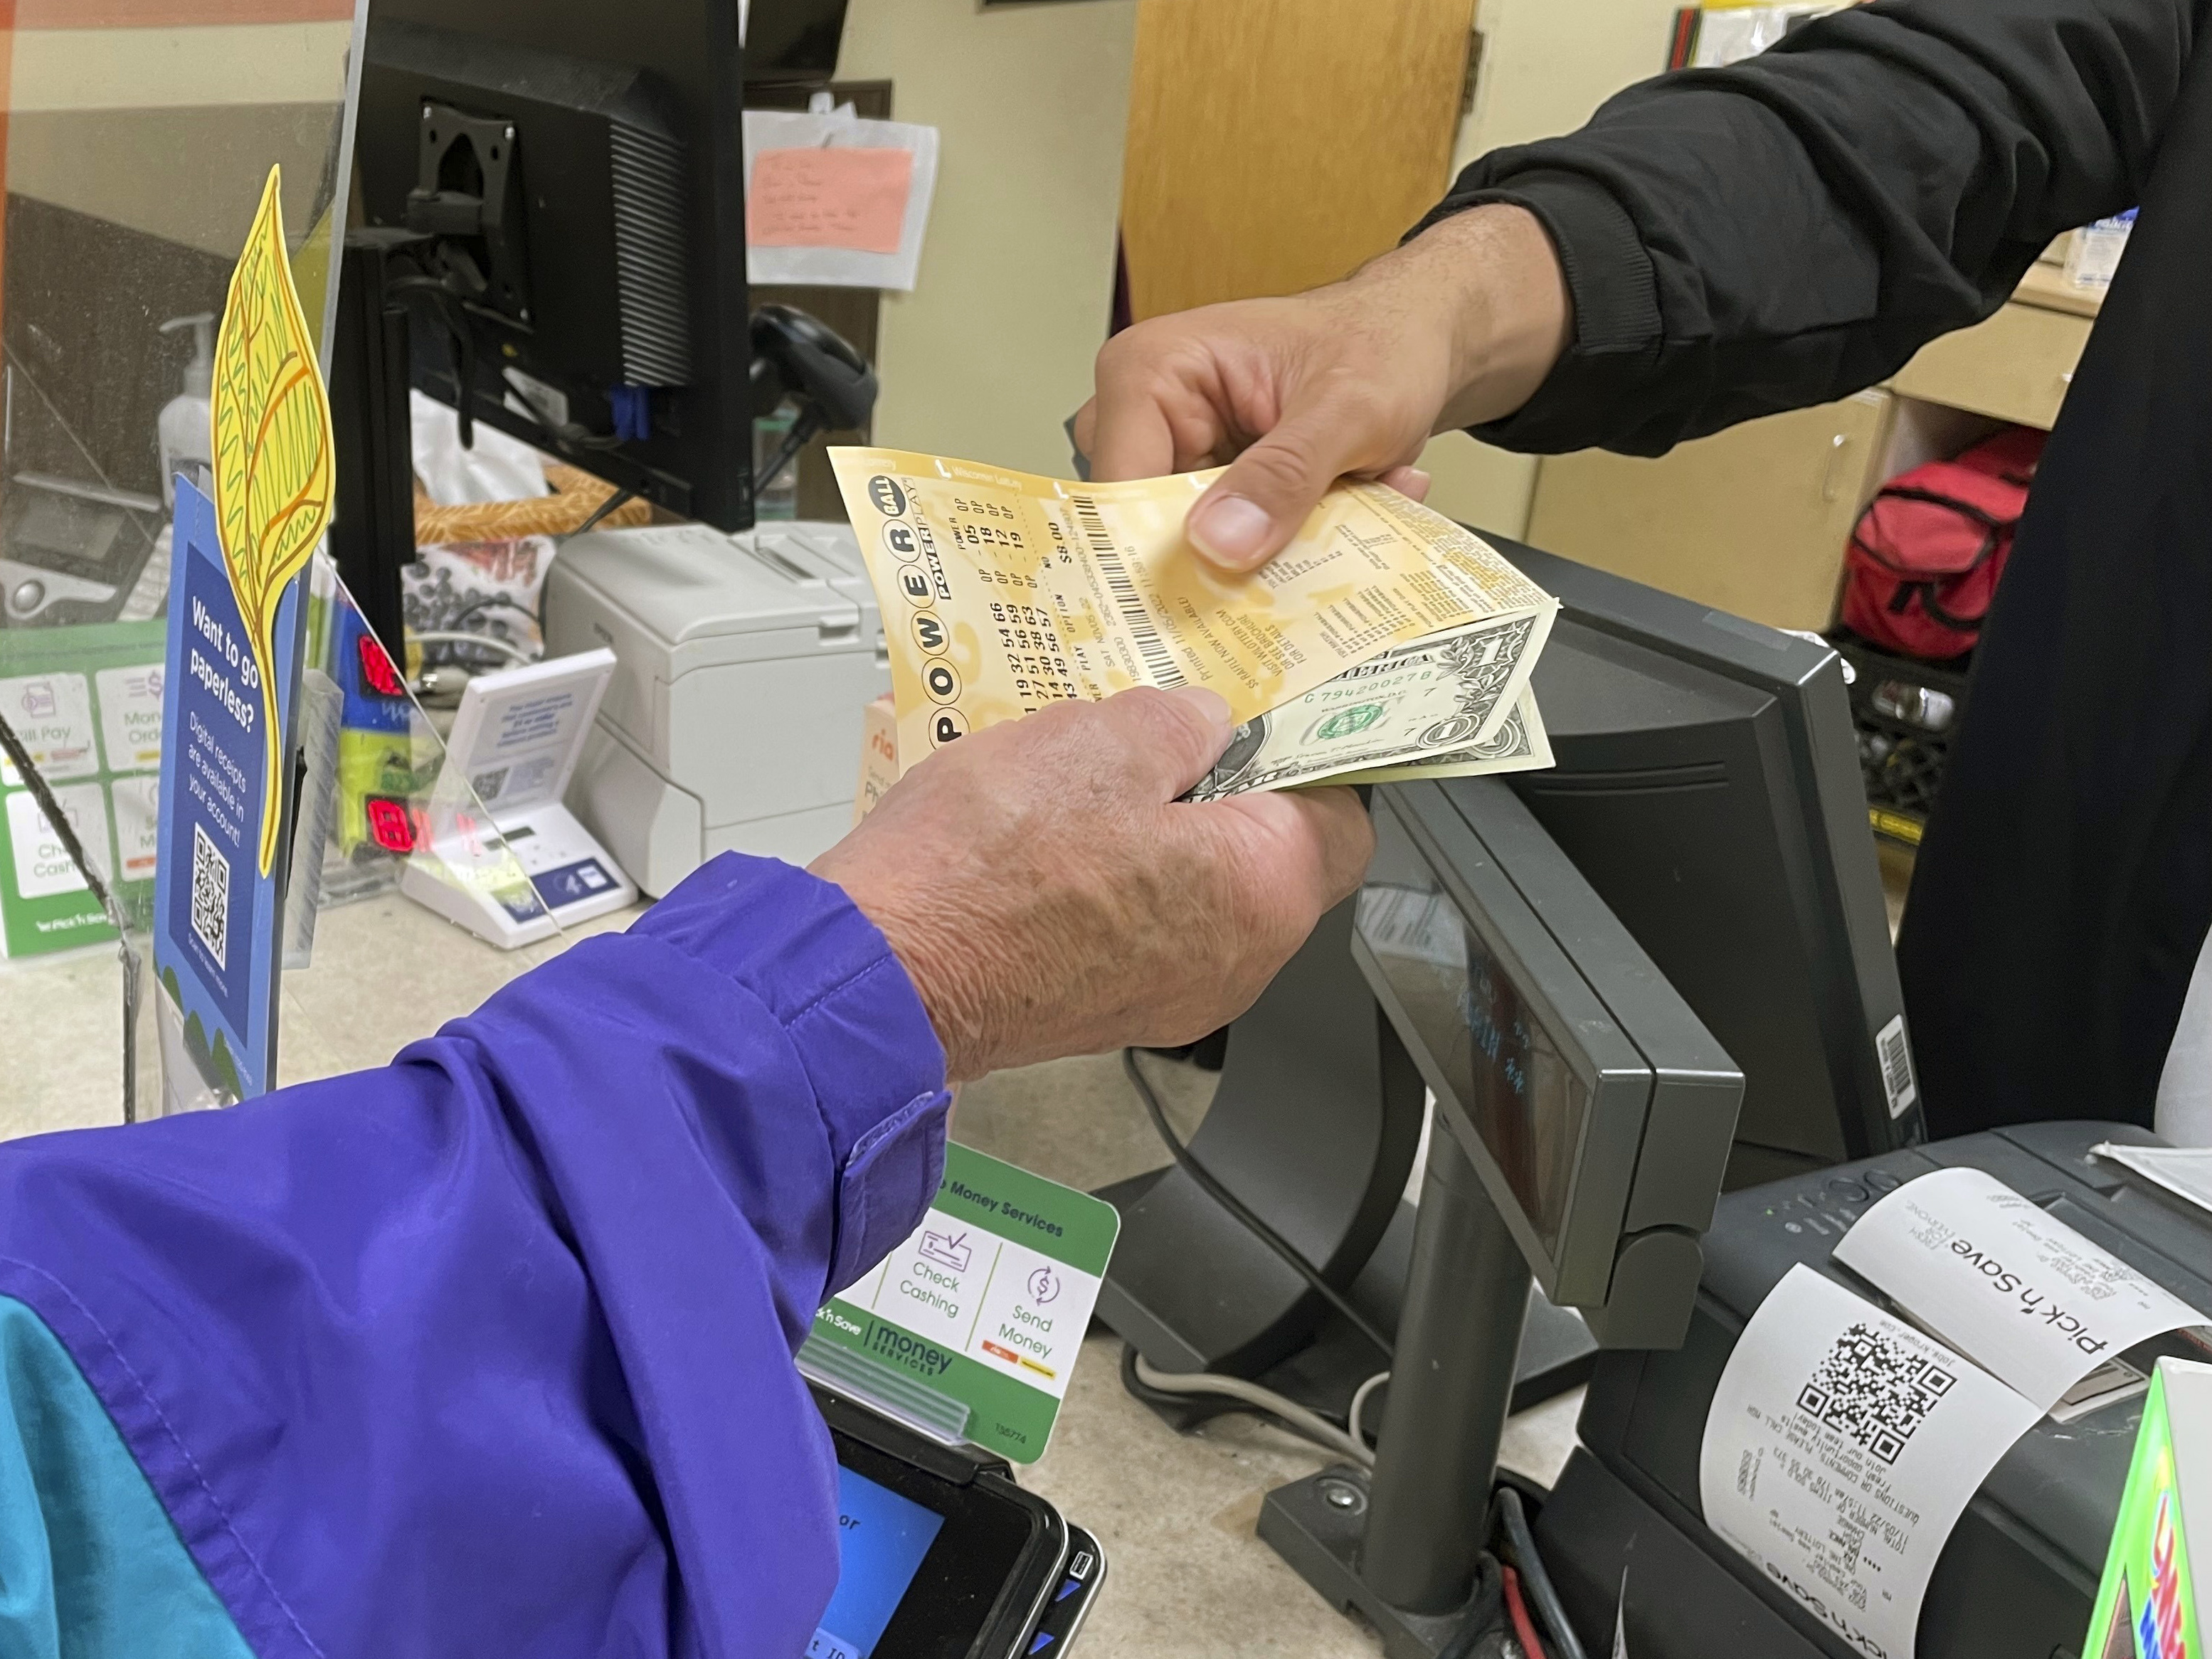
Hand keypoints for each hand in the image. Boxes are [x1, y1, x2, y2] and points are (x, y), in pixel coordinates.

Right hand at [811, 687, 1373, 1080]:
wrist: (883, 975)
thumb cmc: (986, 868)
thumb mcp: (1100, 740)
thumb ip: (1180, 723)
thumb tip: (1203, 724)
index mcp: (1261, 893)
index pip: (1343, 816)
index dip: (1309, 754)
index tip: (1269, 715)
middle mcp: (1233, 963)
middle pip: (1268, 858)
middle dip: (1221, 787)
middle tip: (1163, 730)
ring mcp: (1168, 998)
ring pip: (1198, 893)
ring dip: (1159, 830)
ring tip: (1090, 774)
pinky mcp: (1103, 1011)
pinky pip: (1139, 928)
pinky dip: (1114, 878)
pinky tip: (1051, 834)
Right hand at [1073, 204, 1570, 570]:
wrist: (1412, 342)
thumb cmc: (1378, 343)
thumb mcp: (1348, 408)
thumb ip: (1286, 473)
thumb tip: (1217, 542)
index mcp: (1148, 372)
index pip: (1116, 487)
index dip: (1153, 557)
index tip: (1210, 607)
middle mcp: (1142, 417)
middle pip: (1139, 530)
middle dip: (1221, 564)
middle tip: (1296, 572)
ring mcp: (1173, 459)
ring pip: (1185, 552)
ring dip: (1267, 557)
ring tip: (1342, 520)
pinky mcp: (1207, 494)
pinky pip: (1223, 552)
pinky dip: (1285, 551)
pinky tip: (1345, 517)